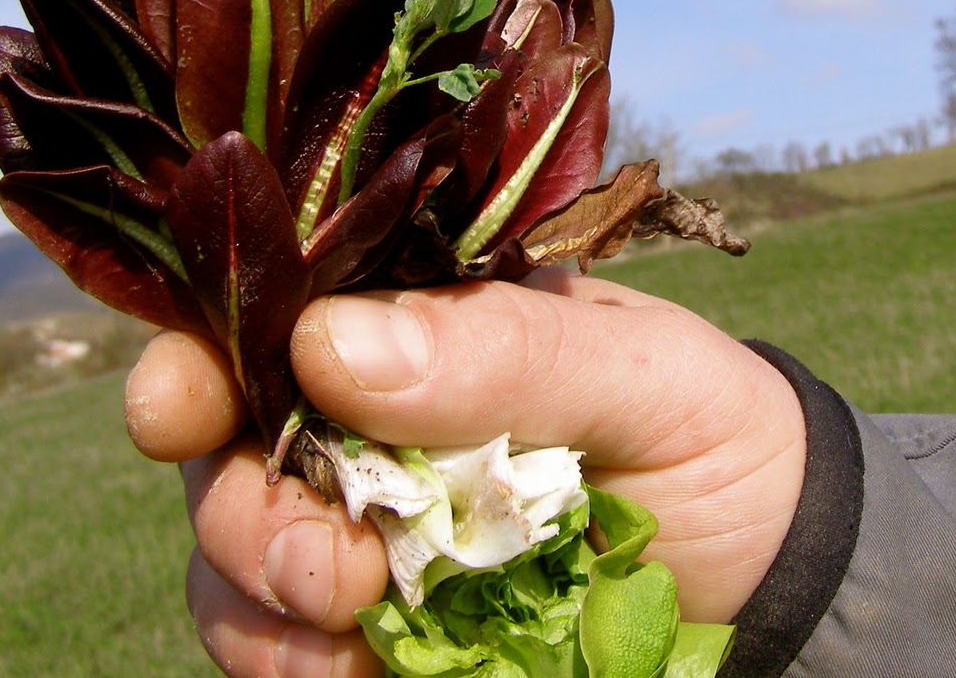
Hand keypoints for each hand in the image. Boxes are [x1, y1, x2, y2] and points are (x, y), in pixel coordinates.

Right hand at [125, 269, 807, 677]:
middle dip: (235, 504)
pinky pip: (282, 651)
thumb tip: (328, 345)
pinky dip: (290, 668)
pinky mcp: (381, 634)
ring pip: (231, 559)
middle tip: (323, 561)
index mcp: (423, 324)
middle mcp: (368, 423)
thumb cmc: (717, 440)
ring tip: (346, 621)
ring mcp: (366, 533)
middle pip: (226, 447)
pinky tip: (350, 674)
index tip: (176, 406)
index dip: (203, 352)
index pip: (275, 313)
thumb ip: (505, 350)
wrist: (779, 584)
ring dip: (255, 598)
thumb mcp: (644, 374)